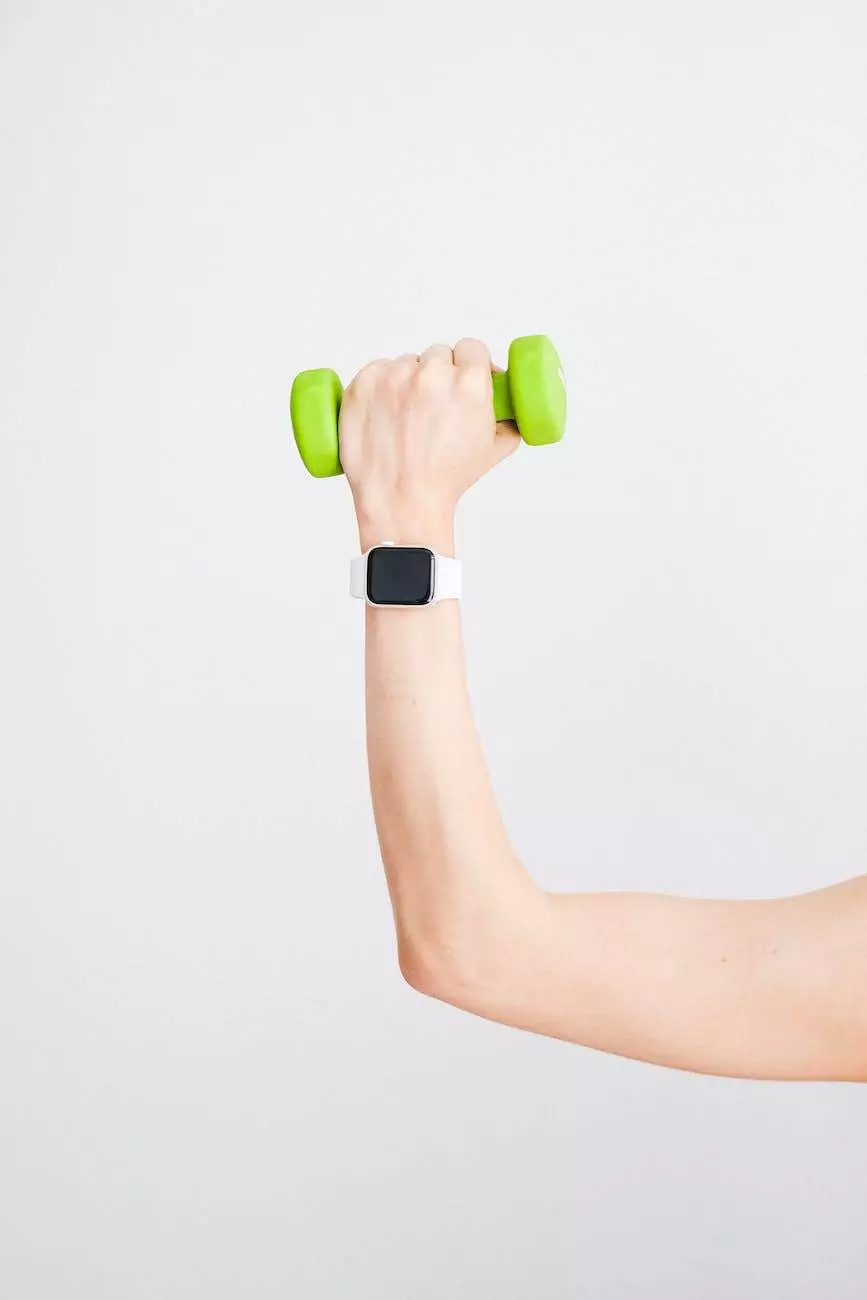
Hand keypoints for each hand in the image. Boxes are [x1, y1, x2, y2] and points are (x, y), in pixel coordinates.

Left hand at [338, 339, 520, 552]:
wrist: (401, 503)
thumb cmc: (445, 482)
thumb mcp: (493, 452)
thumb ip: (509, 424)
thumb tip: (511, 413)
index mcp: (469, 383)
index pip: (471, 348)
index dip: (468, 363)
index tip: (462, 375)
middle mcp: (432, 374)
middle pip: (438, 355)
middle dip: (439, 375)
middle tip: (434, 405)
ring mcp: (394, 378)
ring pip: (406, 364)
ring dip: (408, 380)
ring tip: (406, 415)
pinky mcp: (363, 385)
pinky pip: (376, 370)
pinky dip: (380, 385)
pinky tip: (384, 409)